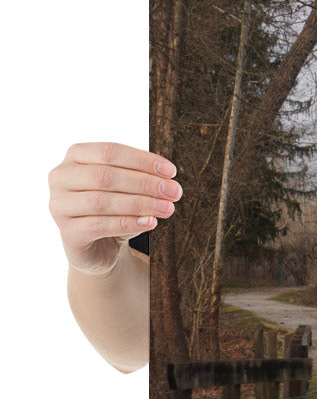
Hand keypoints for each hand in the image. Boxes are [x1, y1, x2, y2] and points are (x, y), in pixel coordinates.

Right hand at [48, 142, 181, 274]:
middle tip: (174, 192)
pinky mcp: (67, 233)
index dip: (142, 160)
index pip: (110, 152)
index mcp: (76, 156)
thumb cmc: (115, 209)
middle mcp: (61, 178)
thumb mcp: (129, 188)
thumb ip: (142, 179)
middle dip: (145, 183)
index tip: (171, 172)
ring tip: (167, 208)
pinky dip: (128, 223)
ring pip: (102, 201)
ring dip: (140, 204)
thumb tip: (167, 181)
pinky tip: (150, 223)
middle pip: (105, 176)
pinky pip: (99, 226)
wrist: (101, 246)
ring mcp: (59, 206)